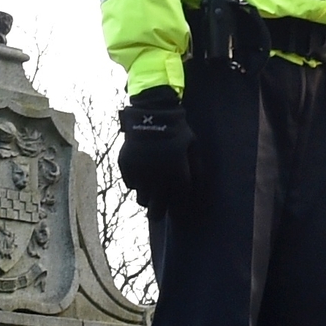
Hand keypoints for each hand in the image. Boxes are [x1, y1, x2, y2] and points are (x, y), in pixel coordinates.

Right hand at [117, 87, 194, 217]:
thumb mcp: (193, 146)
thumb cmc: (177, 130)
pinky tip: (142, 171)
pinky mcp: (126, 168)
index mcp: (177, 175)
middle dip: (159, 212)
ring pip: (142, 199)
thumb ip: (196, 169)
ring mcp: (140, 174)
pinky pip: (131, 185)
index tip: (178, 210)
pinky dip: (136, 182)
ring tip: (151, 189)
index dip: (179, 210)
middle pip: (156, 211)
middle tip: (160, 210)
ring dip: (148, 197)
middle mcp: (157, 179)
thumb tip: (199, 190)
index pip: (179, 205)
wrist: (152, 113)